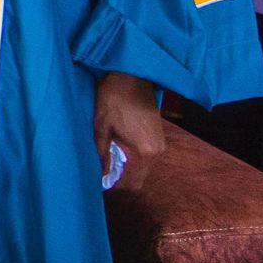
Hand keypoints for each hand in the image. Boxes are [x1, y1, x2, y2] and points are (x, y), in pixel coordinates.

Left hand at [94, 70, 166, 192]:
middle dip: (122, 178)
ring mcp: (161, 143)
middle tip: (103, 171)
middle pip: (140, 177)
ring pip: (144, 167)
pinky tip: (119, 149)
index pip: (133, 183)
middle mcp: (157, 151)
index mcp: (145, 152)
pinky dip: (134, 157)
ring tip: (108, 159)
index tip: (101, 181)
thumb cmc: (113, 99)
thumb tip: (101, 174)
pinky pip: (148, 156)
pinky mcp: (159, 136)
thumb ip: (102, 153)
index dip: (116, 186)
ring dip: (128, 167)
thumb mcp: (102, 127)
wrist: (131, 76)